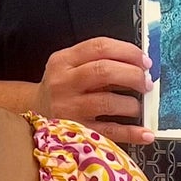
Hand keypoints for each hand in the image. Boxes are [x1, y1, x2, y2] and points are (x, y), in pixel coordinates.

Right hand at [36, 38, 153, 143]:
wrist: (34, 112)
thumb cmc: (62, 87)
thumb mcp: (71, 66)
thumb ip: (99, 61)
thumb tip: (140, 66)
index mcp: (64, 60)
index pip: (99, 47)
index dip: (128, 52)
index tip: (145, 61)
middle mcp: (64, 82)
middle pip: (104, 71)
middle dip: (133, 75)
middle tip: (146, 83)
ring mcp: (68, 108)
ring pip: (107, 102)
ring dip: (131, 104)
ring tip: (138, 106)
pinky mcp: (75, 131)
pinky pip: (108, 132)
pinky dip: (131, 133)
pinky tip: (145, 133)